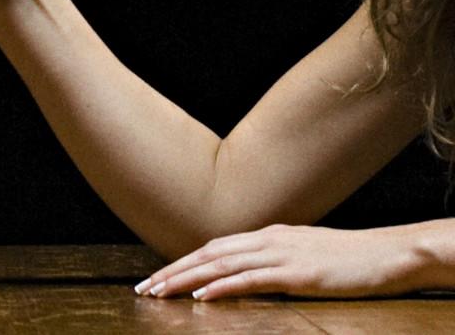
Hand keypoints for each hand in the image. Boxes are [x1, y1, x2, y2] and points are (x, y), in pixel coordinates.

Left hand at [134, 224, 422, 299]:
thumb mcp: (302, 252)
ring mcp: (281, 255)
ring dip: (186, 279)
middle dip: (172, 271)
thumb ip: (272, 258)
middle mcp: (268, 240)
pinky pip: (251, 280)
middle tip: (144, 288)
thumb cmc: (348, 257)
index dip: (183, 262)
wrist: (387, 254)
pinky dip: (222, 287)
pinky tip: (201, 297)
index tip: (157, 278)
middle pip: (208, 254)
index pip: (214, 247)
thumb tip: (245, 269)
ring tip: (160, 292)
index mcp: (268, 235)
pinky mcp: (296, 274)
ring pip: (221, 265)